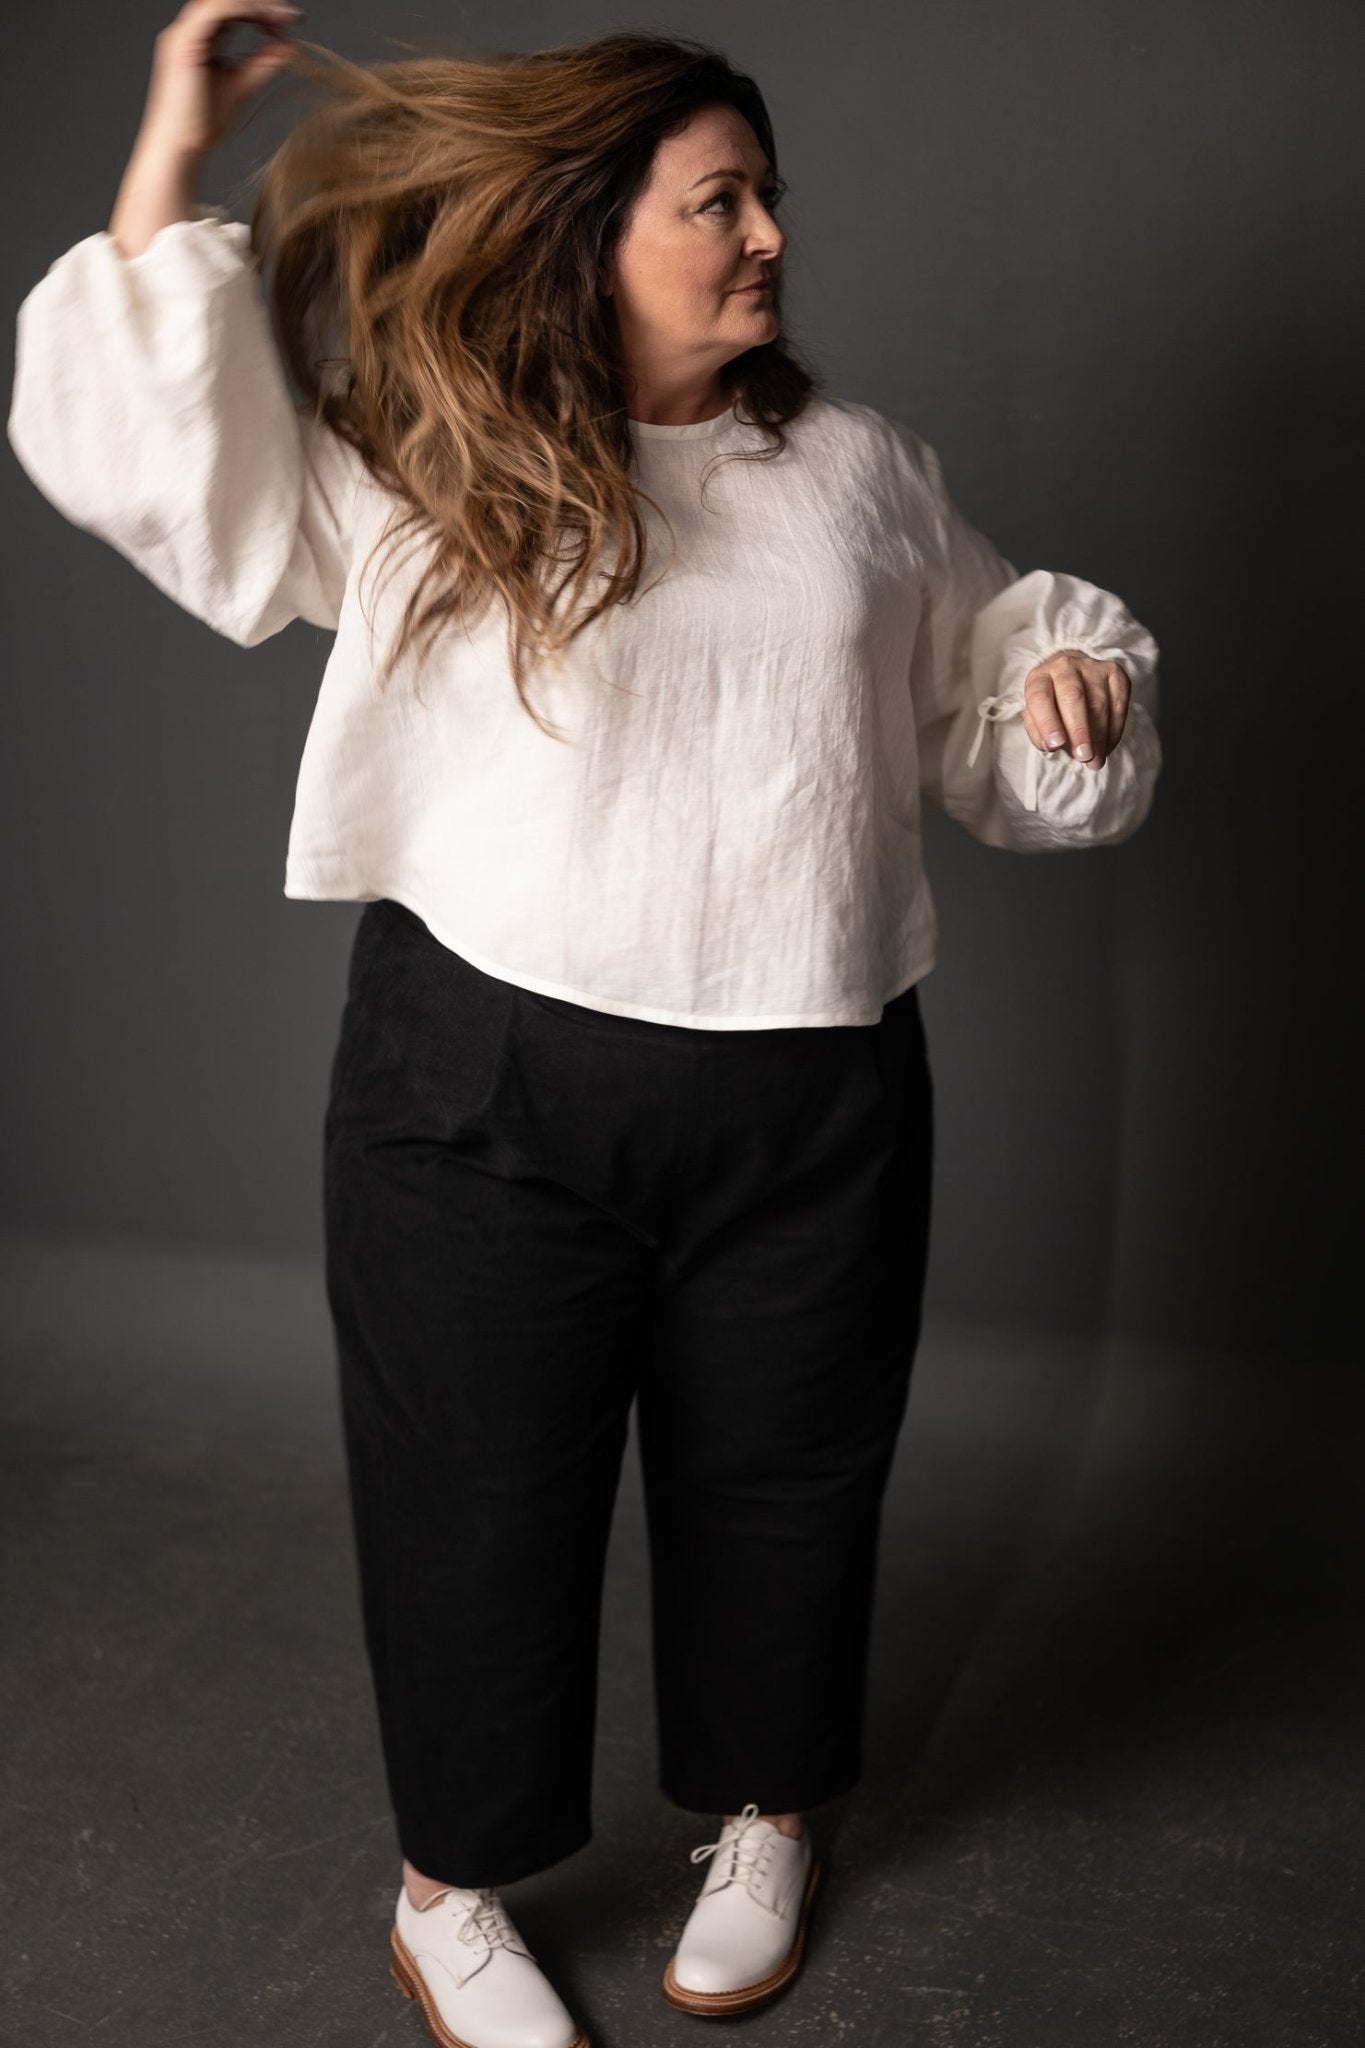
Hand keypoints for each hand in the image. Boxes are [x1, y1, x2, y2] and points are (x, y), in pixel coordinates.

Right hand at [137, 0, 303, 160]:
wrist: (182, 147)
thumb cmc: (205, 123)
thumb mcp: (244, 85)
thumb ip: (265, 63)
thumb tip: (293, 44)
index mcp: (202, 37)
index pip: (234, 8)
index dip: (263, 10)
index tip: (292, 21)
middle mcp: (190, 29)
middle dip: (263, 3)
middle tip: (294, 16)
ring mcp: (184, 32)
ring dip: (258, 4)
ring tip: (286, 18)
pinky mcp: (184, 41)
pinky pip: (217, 10)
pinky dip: (246, 11)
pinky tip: (268, 24)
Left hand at [1022, 649, 1129, 769]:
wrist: (1073, 677)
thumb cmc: (1052, 706)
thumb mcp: (1036, 719)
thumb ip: (1039, 734)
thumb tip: (1052, 746)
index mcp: (1039, 677)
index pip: (1040, 698)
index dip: (1048, 722)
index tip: (1056, 745)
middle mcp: (1065, 666)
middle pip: (1073, 697)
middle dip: (1079, 730)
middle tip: (1084, 756)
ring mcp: (1093, 667)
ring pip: (1099, 703)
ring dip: (1099, 736)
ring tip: (1095, 760)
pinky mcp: (1115, 673)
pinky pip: (1118, 704)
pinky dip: (1114, 730)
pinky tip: (1107, 747)